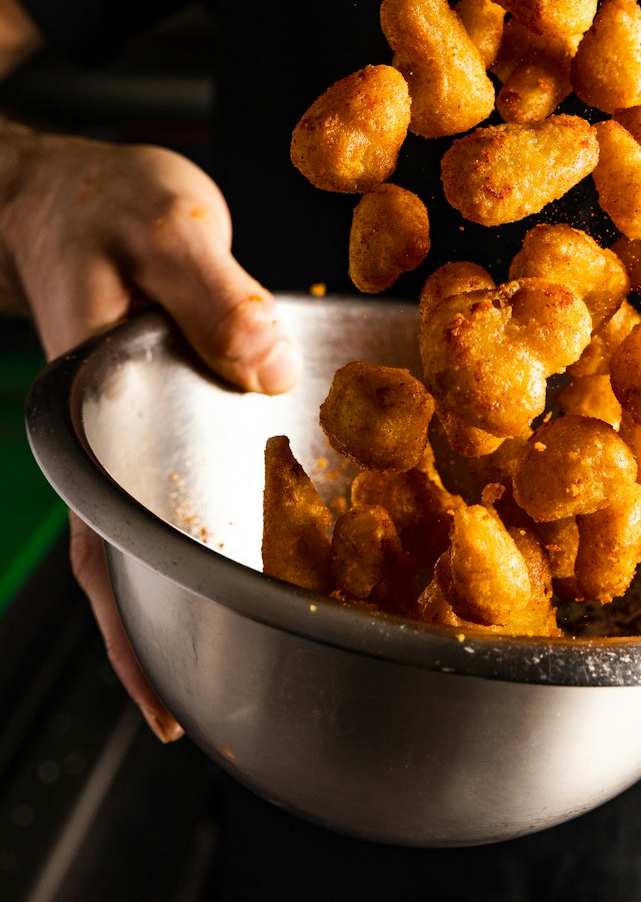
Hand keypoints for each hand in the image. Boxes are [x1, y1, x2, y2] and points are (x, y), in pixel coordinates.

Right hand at [1, 120, 302, 739]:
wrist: (73, 185)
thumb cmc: (101, 203)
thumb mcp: (164, 226)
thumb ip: (214, 295)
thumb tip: (267, 373)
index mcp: (94, 417)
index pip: (109, 550)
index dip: (136, 638)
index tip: (174, 716)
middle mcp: (118, 440)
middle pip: (150, 557)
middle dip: (195, 628)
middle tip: (269, 691)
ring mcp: (147, 427)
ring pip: (183, 521)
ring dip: (229, 570)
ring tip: (305, 624)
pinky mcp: (178, 403)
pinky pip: (210, 467)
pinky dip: (249, 498)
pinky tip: (300, 517)